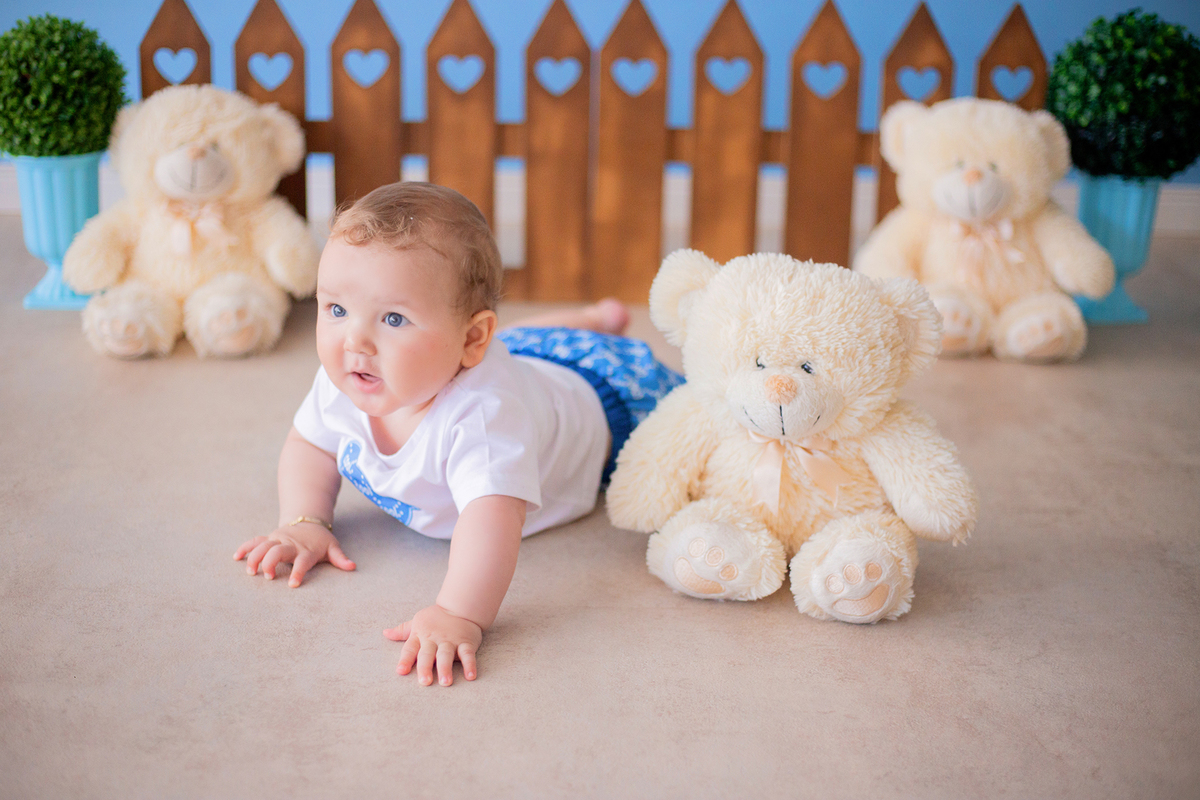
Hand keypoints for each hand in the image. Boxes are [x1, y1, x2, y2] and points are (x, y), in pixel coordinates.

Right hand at [233, 522, 355, 586]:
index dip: (298, 572)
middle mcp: (290, 544)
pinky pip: (255, 541)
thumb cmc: (320, 541)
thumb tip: (352, 567)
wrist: (309, 522)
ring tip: (250, 572)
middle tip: (268, 577)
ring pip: (263, 546)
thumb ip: (340, 559)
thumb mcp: (332, 548)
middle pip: (277, 551)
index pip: (302, 561)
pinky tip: (236, 557)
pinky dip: (245, 548)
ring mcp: (278, 539)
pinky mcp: (269, 538)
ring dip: (255, 557)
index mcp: (306, 550)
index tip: (292, 584)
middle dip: (270, 563)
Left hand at [384, 604, 482, 685]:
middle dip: (425, 668)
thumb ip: (402, 631)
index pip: (410, 649)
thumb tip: (385, 633)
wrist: (461, 606)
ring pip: (446, 654)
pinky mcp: (466, 642)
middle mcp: (434, 639)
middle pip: (428, 654)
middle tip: (425, 682)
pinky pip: (468, 654)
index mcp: (421, 635)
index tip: (401, 671)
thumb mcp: (418, 621)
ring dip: (446, 668)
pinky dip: (470, 665)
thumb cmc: (436, 617)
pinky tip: (470, 677)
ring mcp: (451, 641)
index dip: (405, 660)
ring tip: (445, 682)